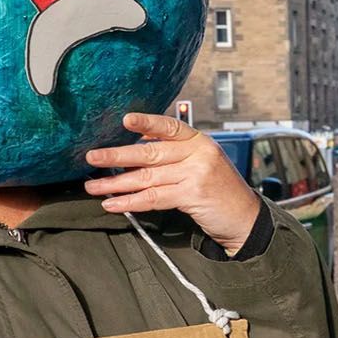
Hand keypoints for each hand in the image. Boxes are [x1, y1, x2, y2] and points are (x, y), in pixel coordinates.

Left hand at [84, 113, 262, 253]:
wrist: (245, 218)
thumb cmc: (221, 190)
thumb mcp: (203, 162)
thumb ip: (177, 150)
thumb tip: (142, 136)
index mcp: (199, 141)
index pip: (170, 126)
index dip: (147, 122)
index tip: (125, 120)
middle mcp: (199, 153)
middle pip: (151, 152)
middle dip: (117, 156)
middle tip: (92, 158)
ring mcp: (197, 173)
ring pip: (148, 176)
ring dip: (116, 183)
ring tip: (94, 187)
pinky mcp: (193, 194)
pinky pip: (154, 197)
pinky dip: (130, 201)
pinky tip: (114, 203)